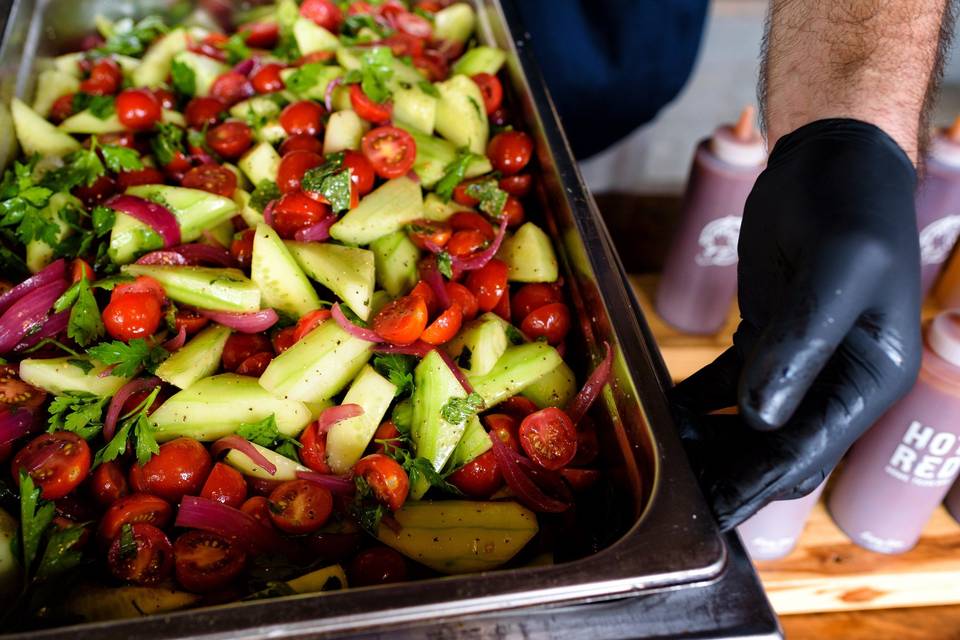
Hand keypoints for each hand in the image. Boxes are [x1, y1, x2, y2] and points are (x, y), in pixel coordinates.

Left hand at [672, 119, 921, 529]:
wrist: (832, 159)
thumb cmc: (850, 206)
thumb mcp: (836, 270)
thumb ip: (798, 345)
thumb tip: (757, 417)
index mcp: (869, 378)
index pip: (808, 450)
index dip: (757, 485)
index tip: (712, 517)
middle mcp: (837, 379)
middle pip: (777, 448)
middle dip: (729, 475)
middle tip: (674, 501)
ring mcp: (801, 361)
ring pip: (751, 423)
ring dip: (711, 443)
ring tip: (664, 461)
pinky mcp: (768, 338)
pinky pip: (728, 384)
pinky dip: (699, 402)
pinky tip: (665, 413)